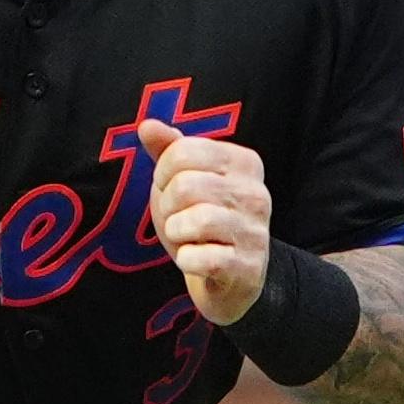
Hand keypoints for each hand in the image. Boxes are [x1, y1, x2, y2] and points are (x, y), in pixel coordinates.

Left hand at [140, 118, 272, 325]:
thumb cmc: (204, 222)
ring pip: (194, 220)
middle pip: (185, 185)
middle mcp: (256, 193)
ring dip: (176, 233)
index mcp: (244, 162)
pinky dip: (186, 260)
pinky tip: (195, 259)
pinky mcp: (247, 266)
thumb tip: (146, 125)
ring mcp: (255, 231)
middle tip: (177, 219)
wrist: (233, 279)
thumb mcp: (186, 181)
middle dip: (167, 206)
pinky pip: (199, 258)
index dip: (163, 174)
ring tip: (186, 238)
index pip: (182, 151)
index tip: (171, 190)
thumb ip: (169, 150)